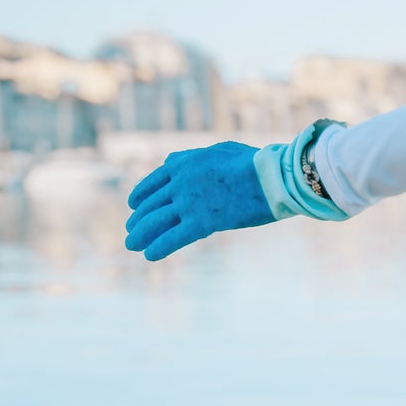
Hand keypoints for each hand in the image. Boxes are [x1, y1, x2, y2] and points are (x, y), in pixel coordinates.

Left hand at [125, 143, 274, 260]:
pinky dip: (160, 247)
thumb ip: (191, 157)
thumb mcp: (218, 150)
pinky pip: (173, 238)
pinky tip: (150, 255)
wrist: (274, 176)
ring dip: (140, 235)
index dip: (139, 196)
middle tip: (132, 231)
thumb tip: (168, 161)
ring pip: (155, 222)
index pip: (152, 183)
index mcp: (182, 164)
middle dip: (138, 220)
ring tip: (132, 245)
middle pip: (150, 205)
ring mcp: (189, 203)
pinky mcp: (203, 222)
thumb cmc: (255, 162)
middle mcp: (180, 183)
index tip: (133, 206)